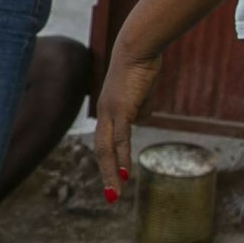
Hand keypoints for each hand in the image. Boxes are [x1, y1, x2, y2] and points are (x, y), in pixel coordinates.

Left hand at [92, 47, 162, 205]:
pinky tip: (125, 173)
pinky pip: (120, 139)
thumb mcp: (141, 90)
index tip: (114, 176)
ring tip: (116, 193)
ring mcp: (111, 111)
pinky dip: (121, 157)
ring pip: (108, 149)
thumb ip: (139, 106)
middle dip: (106, 174)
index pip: (105, 140)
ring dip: (112, 173)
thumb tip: (141, 117)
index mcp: (108, 109)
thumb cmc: (141, 65)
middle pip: (101, 150)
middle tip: (111, 195)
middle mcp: (105, 112)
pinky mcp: (121, 109)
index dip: (109, 160)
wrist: (138, 46)